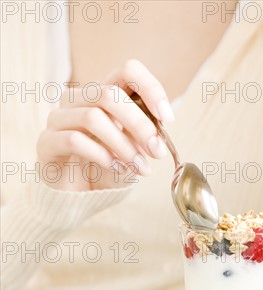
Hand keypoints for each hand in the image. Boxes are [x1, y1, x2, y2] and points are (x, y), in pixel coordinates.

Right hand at [37, 59, 172, 191]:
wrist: (80, 195)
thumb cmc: (110, 168)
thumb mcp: (135, 151)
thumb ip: (146, 137)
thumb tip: (159, 135)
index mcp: (105, 95)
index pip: (128, 71)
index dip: (150, 89)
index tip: (167, 118)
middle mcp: (79, 99)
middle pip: (109, 94)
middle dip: (140, 125)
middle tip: (157, 152)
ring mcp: (59, 118)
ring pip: (93, 117)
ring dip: (123, 145)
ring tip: (140, 168)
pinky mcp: (46, 142)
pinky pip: (74, 140)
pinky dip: (101, 155)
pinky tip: (116, 168)